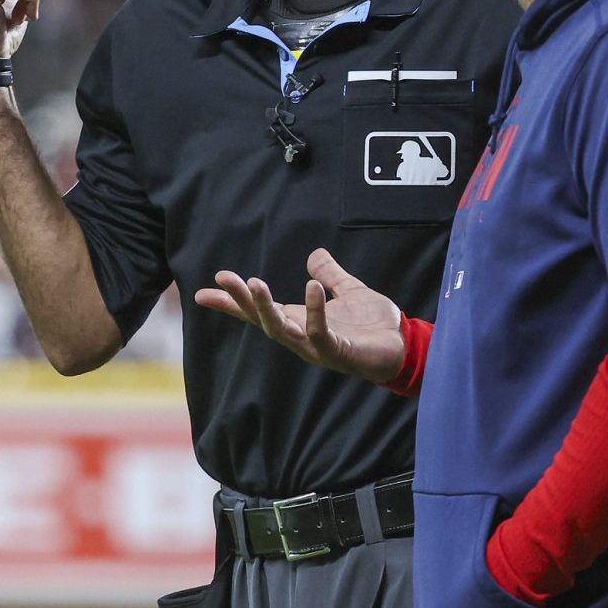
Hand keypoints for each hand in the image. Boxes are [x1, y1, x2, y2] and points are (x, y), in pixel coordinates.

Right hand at [194, 248, 405, 383]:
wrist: (404, 347)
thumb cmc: (375, 326)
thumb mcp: (349, 291)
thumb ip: (331, 275)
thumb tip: (315, 255)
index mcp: (300, 320)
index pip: (259, 312)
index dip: (232, 303)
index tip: (203, 292)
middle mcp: (302, 336)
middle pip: (263, 320)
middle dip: (242, 300)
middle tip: (224, 279)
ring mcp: (317, 347)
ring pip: (282, 331)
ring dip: (266, 308)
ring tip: (255, 283)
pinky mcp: (338, 352)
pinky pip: (320, 333)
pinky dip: (314, 311)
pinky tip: (311, 288)